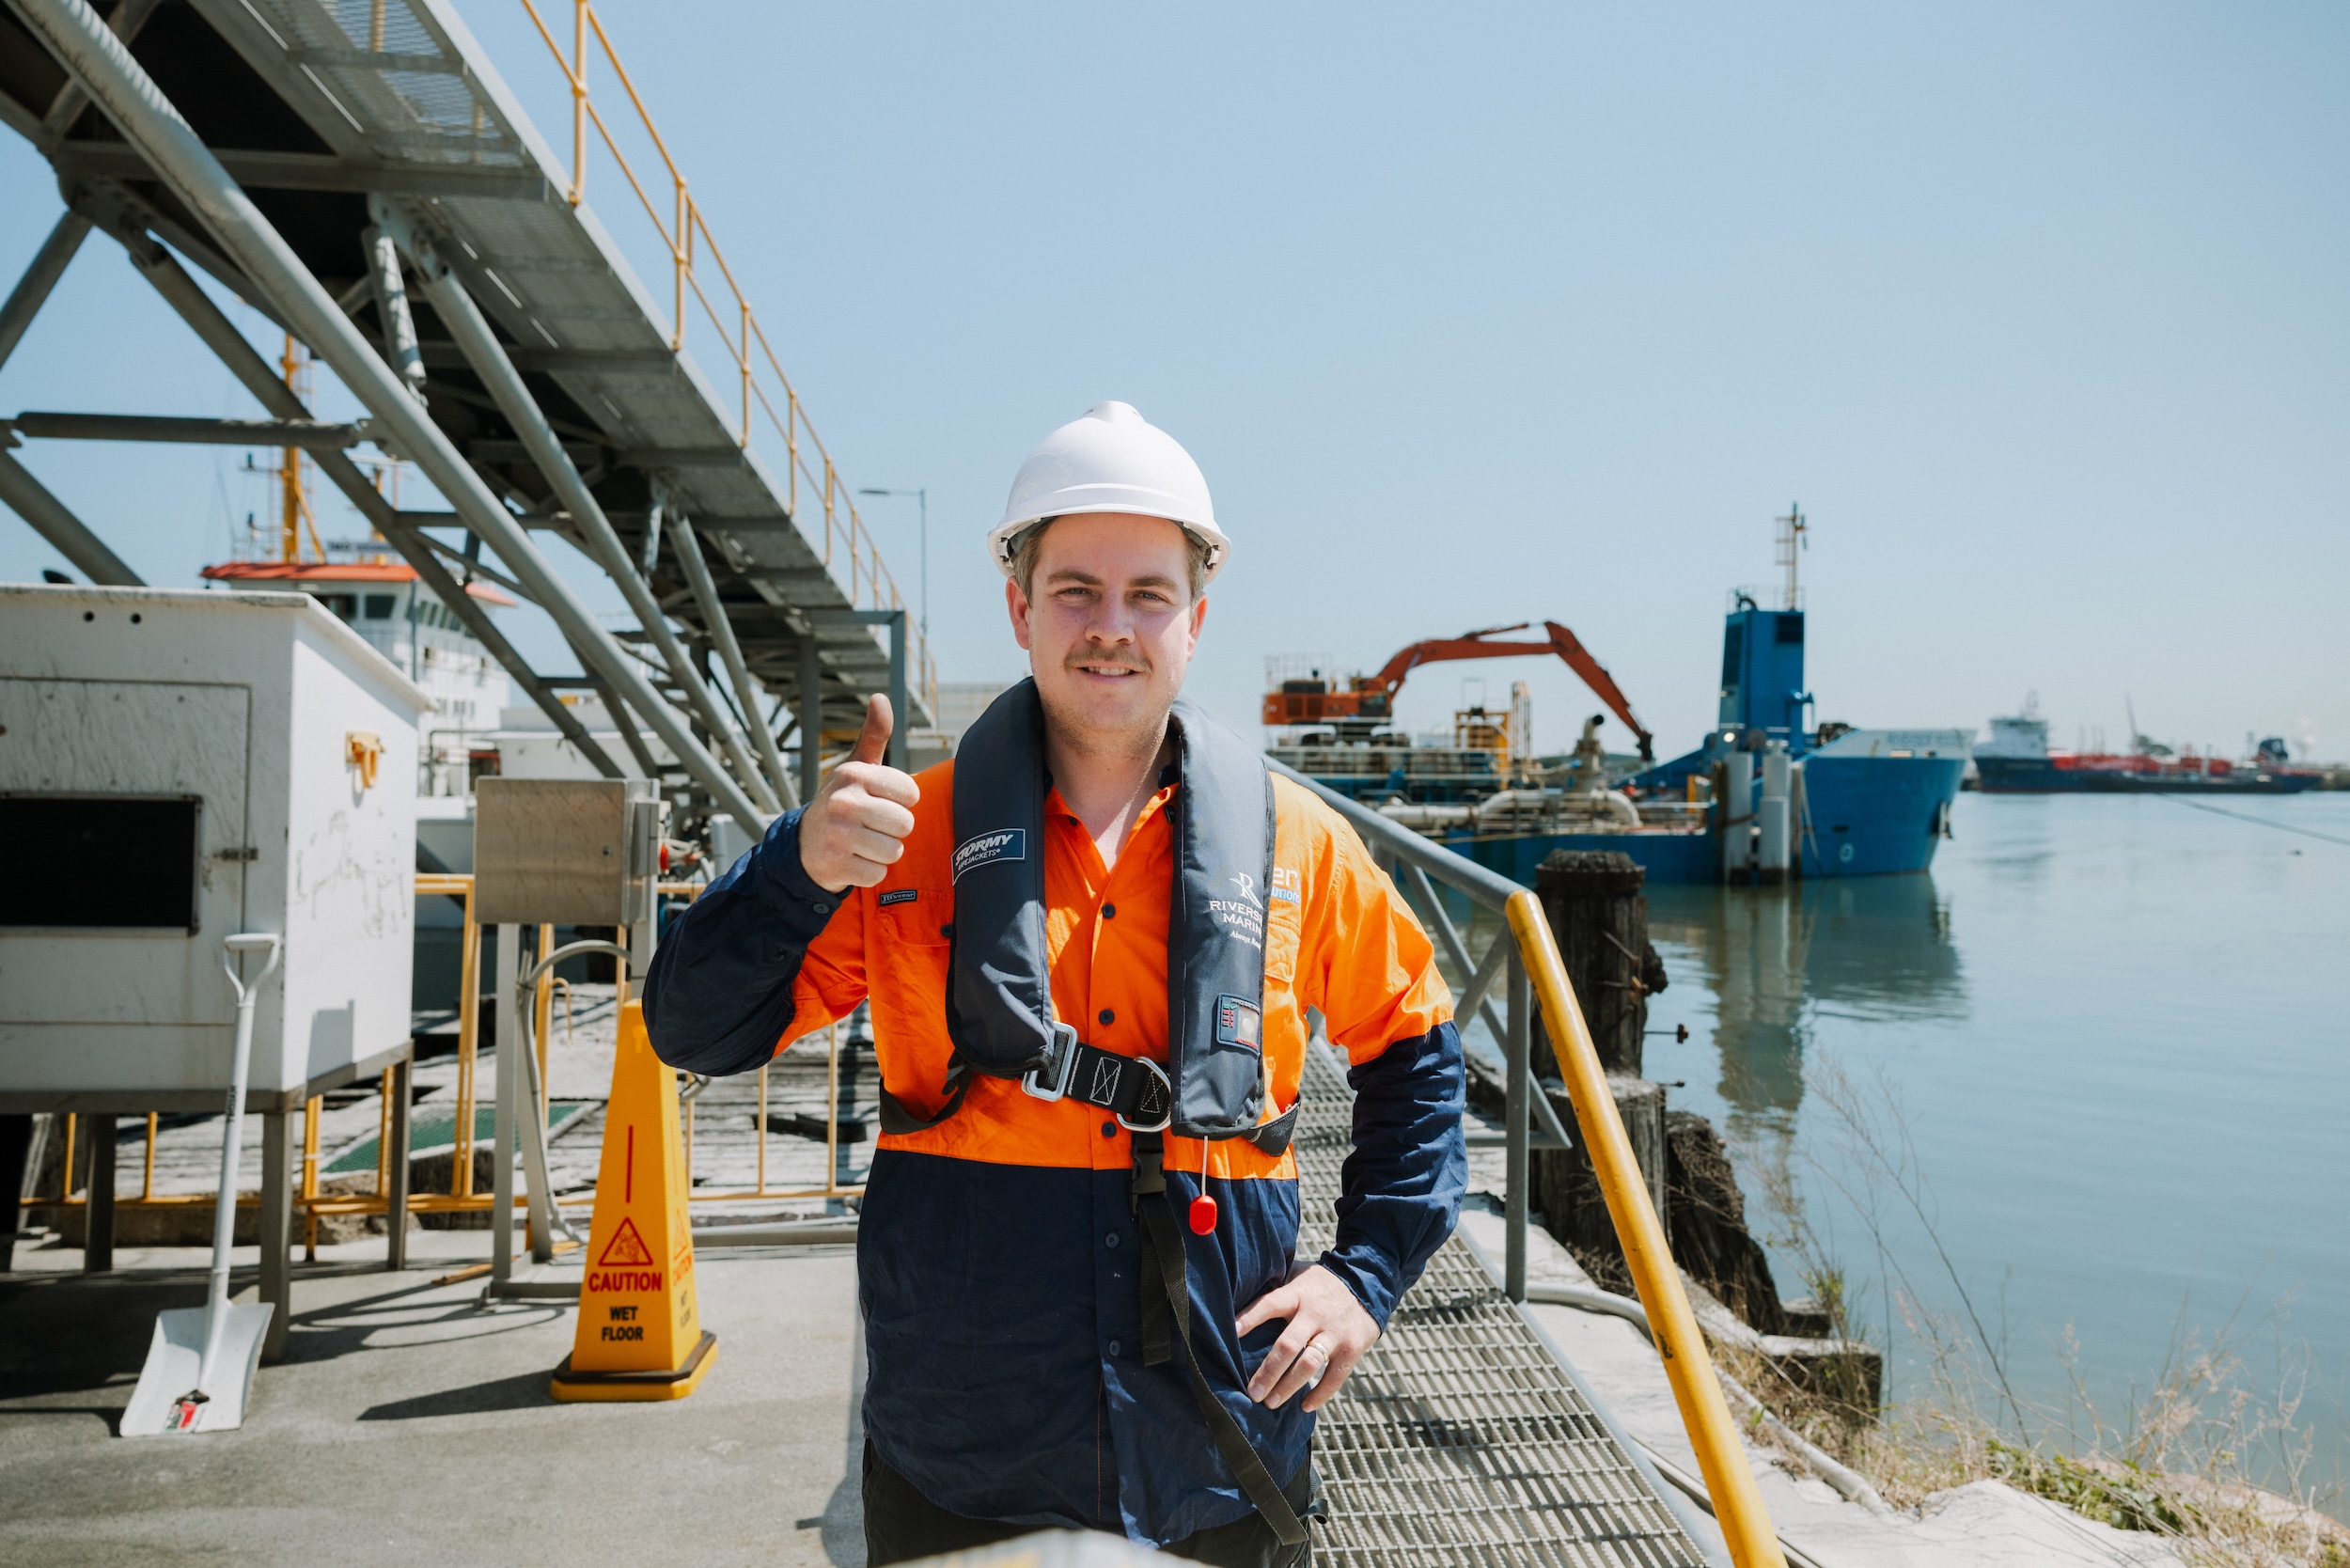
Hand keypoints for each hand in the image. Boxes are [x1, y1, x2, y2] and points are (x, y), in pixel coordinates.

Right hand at [797, 695, 919, 893]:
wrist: (804, 845)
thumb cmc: (842, 801)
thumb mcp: (856, 766)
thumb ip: (874, 734)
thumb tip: (881, 697)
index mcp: (853, 775)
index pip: (911, 794)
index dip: (902, 802)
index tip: (881, 801)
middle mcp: (844, 802)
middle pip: (905, 824)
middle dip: (893, 829)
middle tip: (871, 826)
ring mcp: (838, 835)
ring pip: (894, 851)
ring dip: (883, 852)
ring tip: (862, 843)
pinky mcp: (836, 865)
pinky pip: (878, 873)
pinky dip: (870, 871)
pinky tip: (853, 859)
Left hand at [1236, 1263, 1377, 1412]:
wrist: (1368, 1281)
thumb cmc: (1321, 1283)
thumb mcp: (1298, 1276)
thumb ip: (1277, 1289)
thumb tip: (1238, 1299)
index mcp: (1298, 1293)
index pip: (1269, 1305)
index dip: (1249, 1318)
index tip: (1230, 1334)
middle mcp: (1316, 1313)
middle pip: (1288, 1345)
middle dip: (1268, 1372)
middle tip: (1252, 1392)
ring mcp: (1335, 1332)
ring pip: (1309, 1364)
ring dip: (1288, 1387)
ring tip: (1271, 1402)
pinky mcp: (1352, 1348)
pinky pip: (1335, 1377)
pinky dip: (1320, 1395)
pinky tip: (1304, 1406)